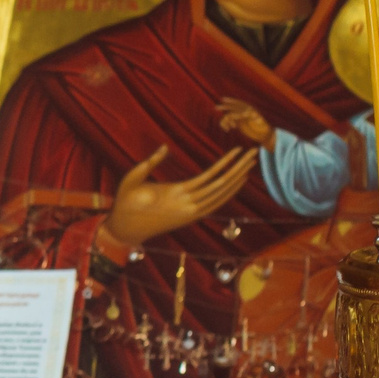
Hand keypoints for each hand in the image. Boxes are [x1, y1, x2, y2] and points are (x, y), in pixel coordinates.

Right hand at [103, 143, 254, 246]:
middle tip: (254, 154)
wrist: (126, 230)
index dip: (226, 164)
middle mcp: (188, 205)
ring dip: (237, 181)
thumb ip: (149, 163)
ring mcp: (190, 213)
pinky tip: (236, 183)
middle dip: (239, 170)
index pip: (209, 177)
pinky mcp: (190, 217)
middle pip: (221, 186)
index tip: (238, 151)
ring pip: (221, 197)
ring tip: (250, 166)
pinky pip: (215, 204)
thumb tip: (164, 147)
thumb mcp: (131, 178)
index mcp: (175, 193)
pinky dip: (228, 193)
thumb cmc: (125, 202)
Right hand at [216, 99, 273, 147]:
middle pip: (233, 107)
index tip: (231, 118)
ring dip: (225, 120)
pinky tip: (227, 129)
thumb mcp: (263, 124)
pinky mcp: (239, 121)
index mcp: (251, 110)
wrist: (265, 134)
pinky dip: (225, 123)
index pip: (240, 108)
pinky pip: (229, 120)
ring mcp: (241, 116)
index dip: (235, 110)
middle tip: (216, 107)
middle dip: (225, 107)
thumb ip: (258, 118)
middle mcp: (245, 111)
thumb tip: (250, 113)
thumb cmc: (265, 130)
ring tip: (228, 128)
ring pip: (229, 114)